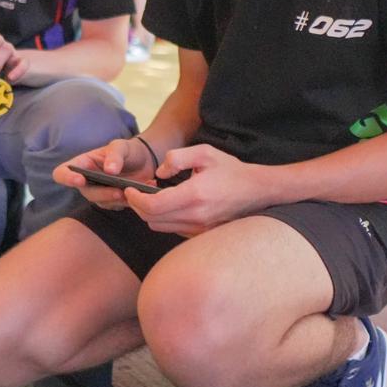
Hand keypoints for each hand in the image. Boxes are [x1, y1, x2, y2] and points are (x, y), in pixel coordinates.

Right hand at [53, 136, 156, 210]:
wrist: (146, 161)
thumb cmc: (128, 150)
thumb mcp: (121, 146)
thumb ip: (115, 155)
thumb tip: (109, 170)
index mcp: (83, 164)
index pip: (62, 173)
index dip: (66, 178)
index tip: (80, 180)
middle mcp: (87, 181)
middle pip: (86, 193)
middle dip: (103, 194)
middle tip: (119, 192)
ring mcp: (100, 193)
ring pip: (103, 203)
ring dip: (117, 199)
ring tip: (135, 190)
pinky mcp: (115, 202)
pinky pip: (118, 206)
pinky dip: (130, 200)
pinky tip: (143, 190)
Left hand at [124, 144, 263, 236]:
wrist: (256, 191)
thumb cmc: (230, 170)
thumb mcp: (204, 152)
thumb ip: (177, 157)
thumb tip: (159, 173)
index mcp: (194, 195)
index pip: (153, 205)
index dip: (135, 198)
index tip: (130, 189)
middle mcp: (195, 216)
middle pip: (151, 219)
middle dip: (138, 205)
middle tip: (137, 190)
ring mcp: (199, 229)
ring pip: (160, 227)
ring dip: (150, 213)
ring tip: (153, 196)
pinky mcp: (201, 234)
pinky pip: (172, 230)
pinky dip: (164, 219)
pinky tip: (168, 204)